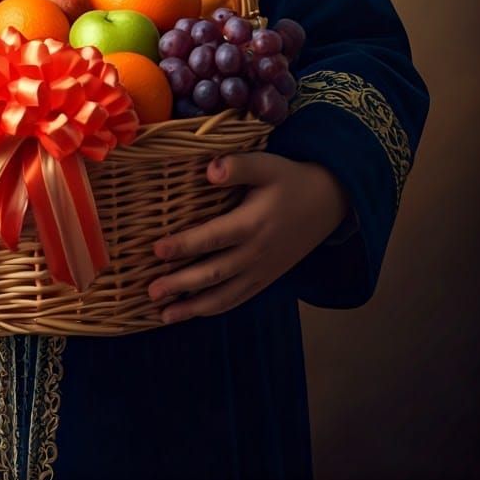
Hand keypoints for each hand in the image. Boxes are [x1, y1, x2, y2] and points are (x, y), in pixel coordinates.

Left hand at [148, 153, 349, 322]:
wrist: (328, 203)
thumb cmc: (290, 180)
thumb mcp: (267, 164)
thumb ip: (238, 166)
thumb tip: (210, 170)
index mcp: (253, 223)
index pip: (213, 237)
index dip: (185, 245)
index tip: (156, 250)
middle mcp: (256, 252)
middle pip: (213, 273)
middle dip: (180, 284)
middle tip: (150, 291)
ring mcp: (262, 270)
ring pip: (224, 295)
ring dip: (193, 307)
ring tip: (163, 314)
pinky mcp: (266, 279)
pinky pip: (238, 299)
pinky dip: (214, 309)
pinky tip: (192, 313)